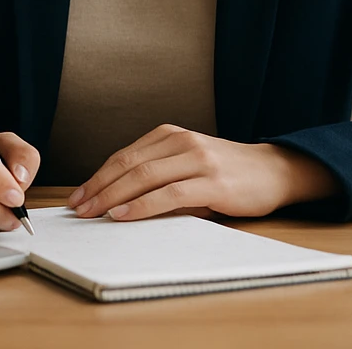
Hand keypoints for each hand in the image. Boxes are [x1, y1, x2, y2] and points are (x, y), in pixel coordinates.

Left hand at [66, 124, 337, 221]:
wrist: (274, 171)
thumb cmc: (227, 174)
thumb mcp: (189, 166)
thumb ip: (158, 177)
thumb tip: (116, 201)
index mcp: (170, 136)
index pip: (123, 156)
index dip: (97, 176)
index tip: (77, 197)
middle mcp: (181, 142)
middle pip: (128, 164)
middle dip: (98, 188)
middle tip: (77, 209)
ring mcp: (197, 159)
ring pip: (144, 176)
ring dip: (113, 196)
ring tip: (93, 214)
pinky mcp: (213, 182)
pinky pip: (170, 193)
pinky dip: (143, 205)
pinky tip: (124, 214)